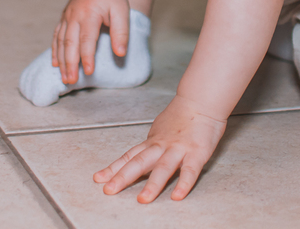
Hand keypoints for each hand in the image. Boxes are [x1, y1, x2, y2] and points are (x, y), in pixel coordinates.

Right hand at [53, 0, 129, 84]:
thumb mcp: (122, 11)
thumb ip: (121, 32)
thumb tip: (120, 53)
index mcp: (89, 14)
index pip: (87, 39)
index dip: (87, 57)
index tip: (89, 72)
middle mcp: (74, 16)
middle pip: (70, 43)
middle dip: (70, 64)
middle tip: (71, 81)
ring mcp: (67, 17)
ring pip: (60, 42)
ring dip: (61, 61)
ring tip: (64, 77)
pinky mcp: (64, 18)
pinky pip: (56, 36)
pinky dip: (55, 51)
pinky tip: (55, 63)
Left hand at [93, 95, 226, 202]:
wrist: (200, 99)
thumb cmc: (182, 114)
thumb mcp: (161, 128)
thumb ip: (152, 144)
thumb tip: (142, 153)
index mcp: (152, 141)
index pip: (129, 156)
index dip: (114, 168)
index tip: (98, 179)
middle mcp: (161, 146)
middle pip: (139, 162)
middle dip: (123, 177)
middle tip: (109, 190)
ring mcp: (178, 149)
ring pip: (163, 168)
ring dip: (152, 185)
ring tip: (143, 200)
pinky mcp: (197, 153)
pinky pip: (190, 171)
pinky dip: (184, 184)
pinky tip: (177, 196)